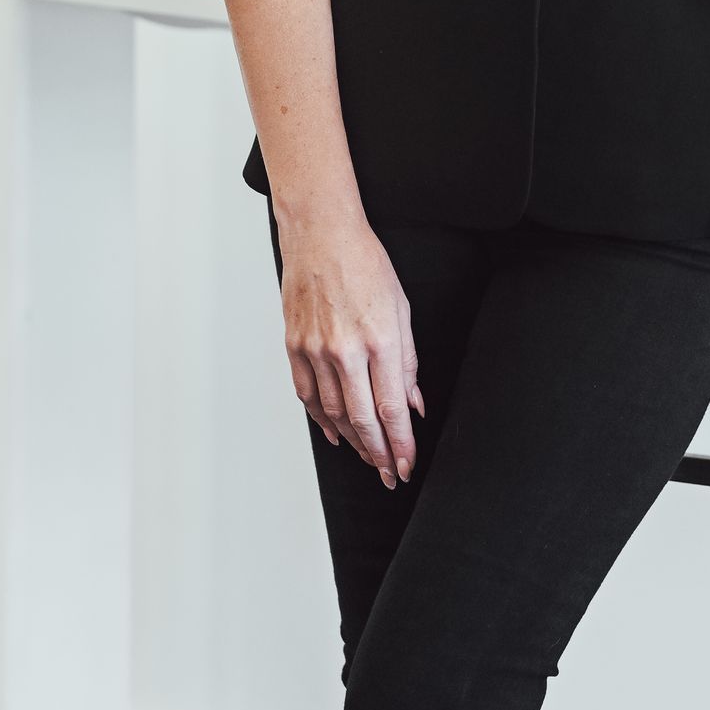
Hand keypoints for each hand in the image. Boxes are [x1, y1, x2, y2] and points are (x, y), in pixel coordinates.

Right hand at [274, 207, 424, 486]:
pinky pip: (307, 396)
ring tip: (369, 457)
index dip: (401, 444)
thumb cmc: (365, 264)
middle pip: (363, 420)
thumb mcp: (402, 309)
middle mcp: (346, 351)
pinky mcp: (295, 347)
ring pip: (334, 414)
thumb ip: (408, 362)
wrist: (322, 234)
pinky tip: (336, 434)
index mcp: (380, 340)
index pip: (391, 409)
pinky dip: (322, 420)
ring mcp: (316, 351)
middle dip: (379, 455)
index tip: (407, 465)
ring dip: (353, 442)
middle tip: (390, 474)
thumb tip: (414, 403)